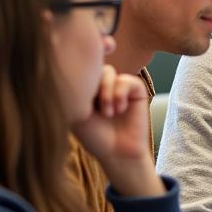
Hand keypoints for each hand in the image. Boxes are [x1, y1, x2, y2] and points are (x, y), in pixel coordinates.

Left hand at [72, 66, 162, 196]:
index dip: (78, 58)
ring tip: (107, 113)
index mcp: (85, 87)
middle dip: (91, 81)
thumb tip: (80, 65)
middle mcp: (101, 83)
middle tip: (93, 102)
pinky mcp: (136, 90)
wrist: (117, 152)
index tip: (76, 68)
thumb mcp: (77, 111)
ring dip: (105, 93)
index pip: (78, 66)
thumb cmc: (94, 136)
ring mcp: (119, 85)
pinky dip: (120, 94)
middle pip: (92, 64)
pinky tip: (119, 110)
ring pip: (107, 71)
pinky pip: (126, 80)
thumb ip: (77, 88)